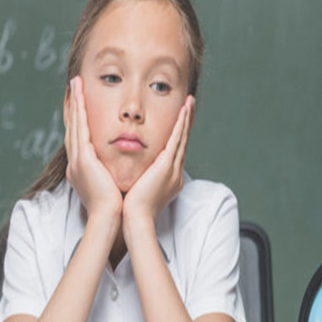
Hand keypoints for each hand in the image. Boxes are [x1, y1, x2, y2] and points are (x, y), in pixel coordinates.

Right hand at [64, 76, 122, 222]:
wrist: (109, 218)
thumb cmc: (114, 206)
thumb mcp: (109, 185)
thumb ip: (110, 173)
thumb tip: (116, 168)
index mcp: (81, 168)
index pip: (78, 137)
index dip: (78, 118)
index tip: (79, 103)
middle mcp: (75, 161)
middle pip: (72, 126)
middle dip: (73, 105)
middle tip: (74, 85)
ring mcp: (76, 159)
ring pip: (74, 123)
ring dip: (74, 102)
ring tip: (75, 83)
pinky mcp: (82, 158)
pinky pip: (80, 127)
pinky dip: (79, 110)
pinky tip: (79, 95)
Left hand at [122, 95, 193, 228]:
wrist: (135, 220)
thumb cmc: (132, 210)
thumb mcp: (138, 190)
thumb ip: (138, 179)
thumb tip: (132, 174)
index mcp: (167, 178)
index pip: (174, 151)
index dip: (178, 135)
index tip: (179, 121)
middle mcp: (174, 172)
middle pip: (182, 141)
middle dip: (186, 123)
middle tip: (190, 105)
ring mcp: (173, 169)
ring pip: (182, 137)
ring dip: (186, 118)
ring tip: (190, 101)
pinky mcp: (167, 166)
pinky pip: (177, 139)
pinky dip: (181, 124)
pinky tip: (184, 110)